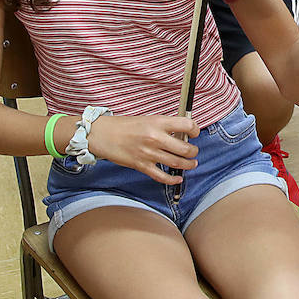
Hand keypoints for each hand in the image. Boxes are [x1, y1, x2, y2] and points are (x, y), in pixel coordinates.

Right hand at [86, 114, 200, 184]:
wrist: (103, 134)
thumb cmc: (124, 126)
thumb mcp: (148, 119)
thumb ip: (164, 126)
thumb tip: (182, 134)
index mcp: (158, 122)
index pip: (186, 125)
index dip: (195, 129)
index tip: (195, 133)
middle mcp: (155, 138)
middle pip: (185, 148)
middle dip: (194, 152)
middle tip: (194, 151)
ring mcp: (149, 153)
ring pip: (177, 163)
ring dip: (188, 165)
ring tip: (192, 163)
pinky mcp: (141, 166)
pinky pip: (162, 176)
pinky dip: (173, 179)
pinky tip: (178, 178)